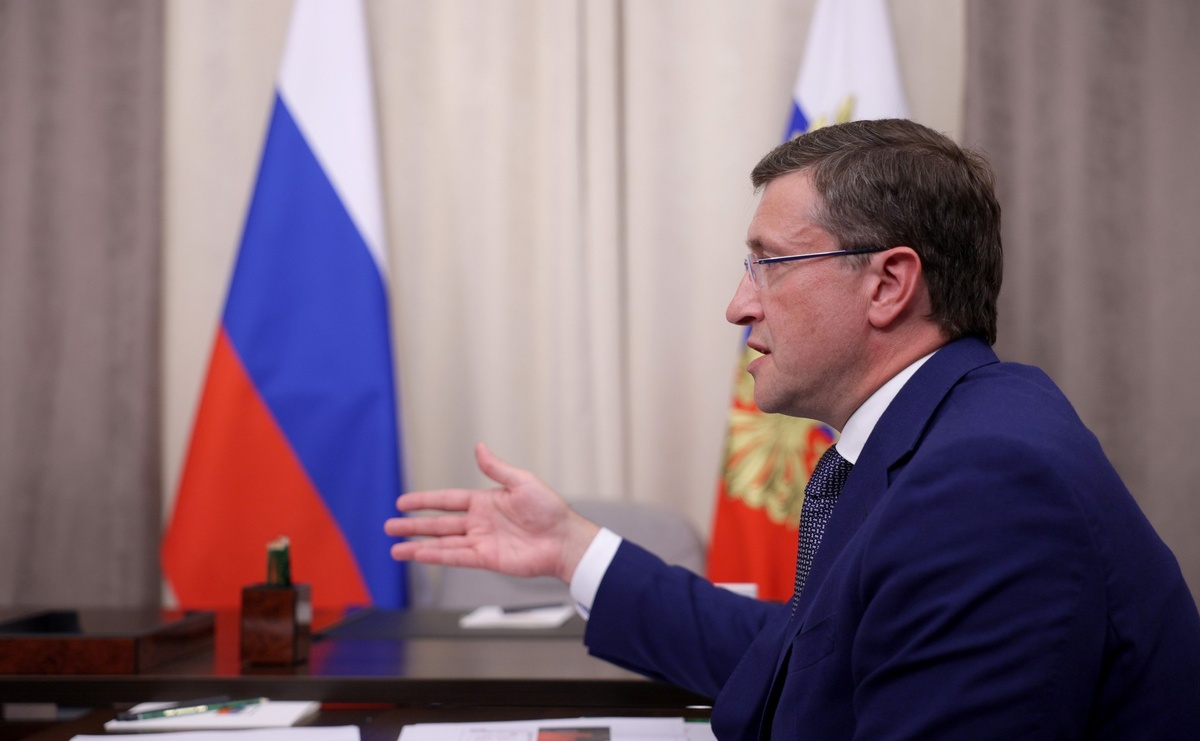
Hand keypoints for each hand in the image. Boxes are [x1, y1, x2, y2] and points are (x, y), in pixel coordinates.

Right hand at [384, 443, 600, 583]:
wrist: (564, 539)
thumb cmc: (549, 510)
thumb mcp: (522, 482)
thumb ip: (496, 469)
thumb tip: (479, 447)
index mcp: (485, 501)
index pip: (447, 500)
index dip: (424, 501)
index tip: (403, 502)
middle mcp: (479, 522)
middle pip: (439, 524)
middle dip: (413, 525)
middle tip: (389, 526)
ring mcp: (481, 541)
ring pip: (442, 543)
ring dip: (418, 545)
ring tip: (395, 548)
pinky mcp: (486, 559)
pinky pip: (455, 557)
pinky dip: (436, 557)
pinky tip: (418, 556)